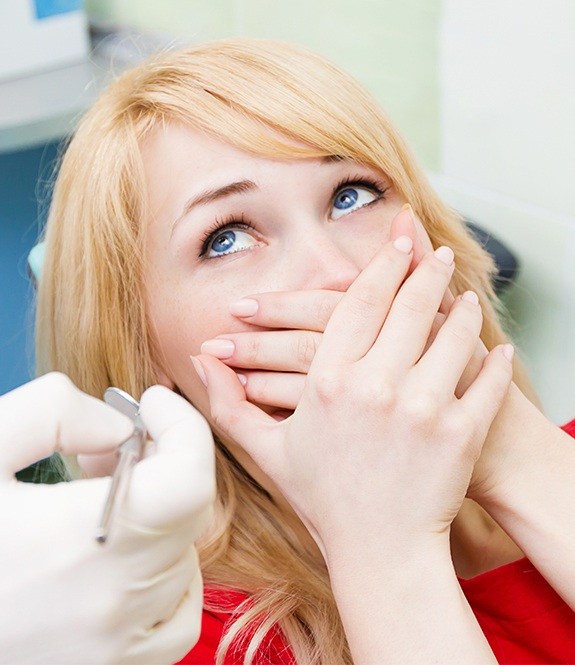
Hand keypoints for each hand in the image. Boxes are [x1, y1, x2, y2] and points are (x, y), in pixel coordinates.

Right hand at [0, 373, 214, 664]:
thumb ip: (51, 414)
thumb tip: (118, 427)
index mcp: (77, 541)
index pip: (189, 481)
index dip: (185, 427)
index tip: (153, 403)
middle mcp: (109, 600)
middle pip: (189, 511)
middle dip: (164, 457)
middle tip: (110, 444)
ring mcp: (113, 645)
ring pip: (185, 557)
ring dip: (160, 511)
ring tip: (101, 495)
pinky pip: (176, 614)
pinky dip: (169, 574)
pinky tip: (122, 554)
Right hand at [192, 236, 512, 560]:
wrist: (379, 552)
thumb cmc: (323, 498)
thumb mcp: (267, 449)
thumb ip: (227, 401)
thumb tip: (197, 358)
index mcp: (327, 384)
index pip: (358, 303)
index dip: (381, 266)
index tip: (398, 242)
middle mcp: (375, 388)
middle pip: (408, 306)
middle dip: (427, 270)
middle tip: (438, 253)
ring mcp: (422, 410)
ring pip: (451, 334)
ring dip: (463, 308)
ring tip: (466, 295)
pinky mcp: (461, 433)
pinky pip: (485, 381)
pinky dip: (494, 360)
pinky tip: (498, 347)